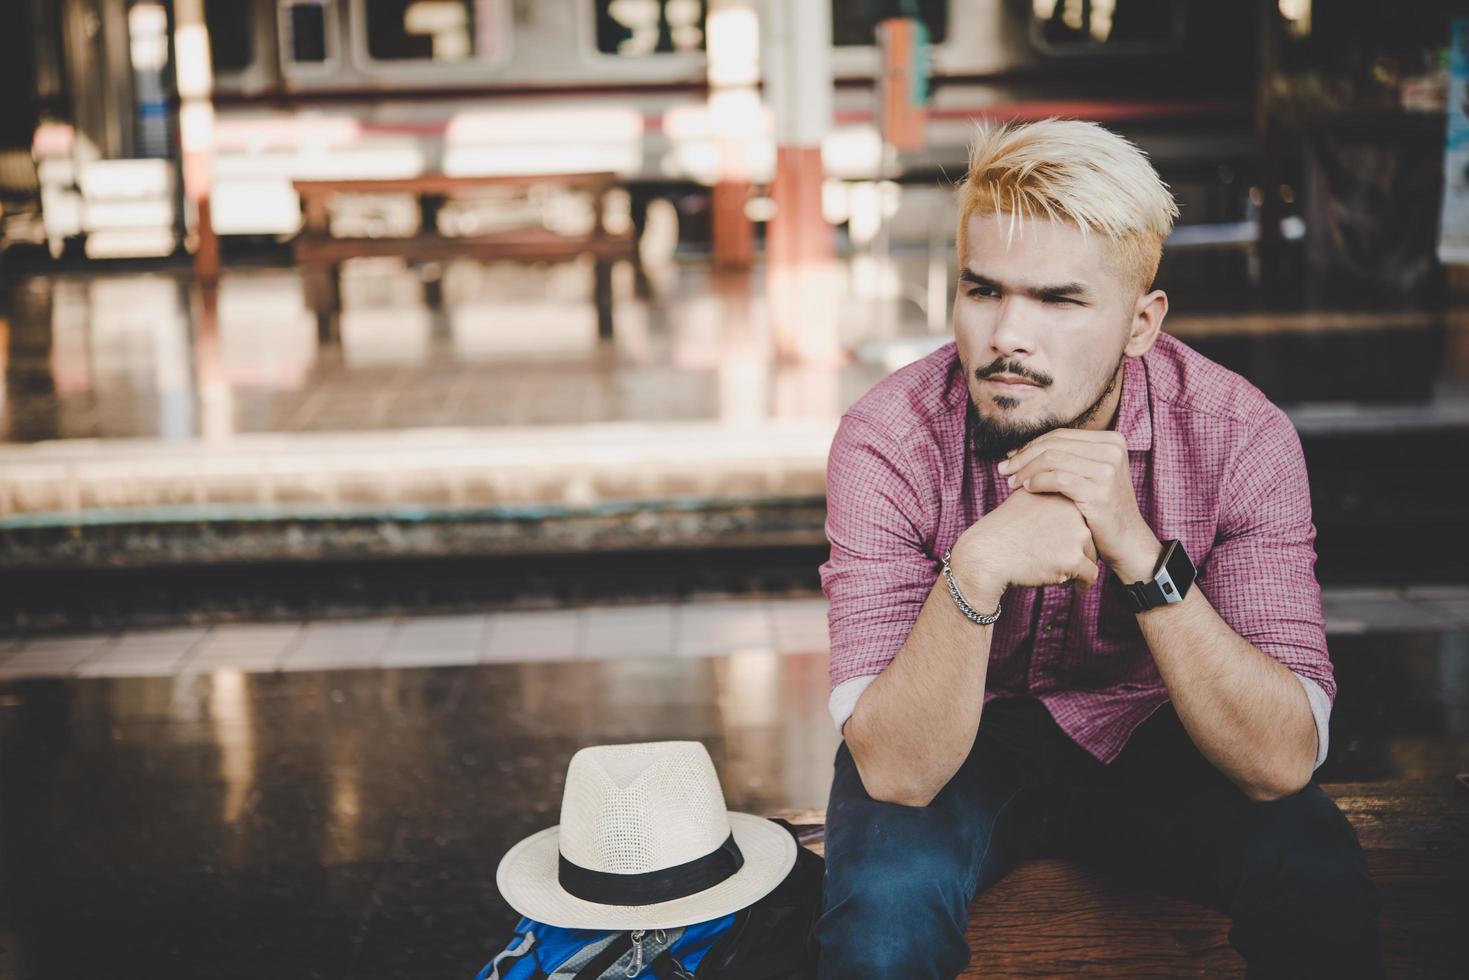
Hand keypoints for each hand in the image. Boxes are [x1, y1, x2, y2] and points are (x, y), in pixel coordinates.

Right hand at [951, 486, 1100, 599]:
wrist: (986, 555)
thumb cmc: (1000, 529)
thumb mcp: (1022, 498)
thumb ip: (1043, 492)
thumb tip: (1054, 490)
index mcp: (1063, 495)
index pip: (1081, 514)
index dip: (1073, 530)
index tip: (1065, 542)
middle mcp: (1073, 512)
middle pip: (1089, 535)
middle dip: (1079, 548)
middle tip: (1063, 559)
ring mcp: (1076, 536)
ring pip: (1091, 555)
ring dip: (1080, 565)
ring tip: (1064, 572)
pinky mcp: (1073, 560)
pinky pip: (1090, 575)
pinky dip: (1084, 583)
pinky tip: (1077, 588)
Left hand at [996, 429, 1161, 582]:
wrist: (1127, 541)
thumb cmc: (1101, 509)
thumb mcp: (1092, 475)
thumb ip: (1069, 458)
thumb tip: (1025, 448)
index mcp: (1111, 440)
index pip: (1060, 435)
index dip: (1031, 445)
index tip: (1010, 456)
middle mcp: (1112, 450)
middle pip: (1054, 444)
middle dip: (1023, 456)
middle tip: (1004, 469)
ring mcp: (1108, 470)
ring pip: (1052, 459)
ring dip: (1026, 469)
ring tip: (1011, 482)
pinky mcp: (1099, 491)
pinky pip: (1057, 479)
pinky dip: (1037, 481)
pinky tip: (1026, 489)